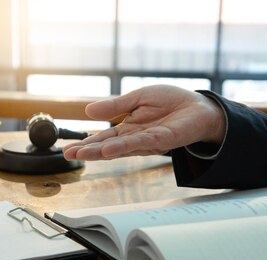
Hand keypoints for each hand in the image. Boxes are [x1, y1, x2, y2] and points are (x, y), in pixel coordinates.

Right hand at [63, 85, 225, 160]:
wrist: (199, 108)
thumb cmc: (172, 103)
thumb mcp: (138, 97)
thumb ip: (115, 106)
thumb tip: (89, 110)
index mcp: (128, 128)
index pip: (103, 137)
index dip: (86, 143)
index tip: (68, 149)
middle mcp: (134, 138)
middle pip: (107, 146)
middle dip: (88, 151)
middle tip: (67, 155)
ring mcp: (147, 141)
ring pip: (120, 148)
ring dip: (101, 152)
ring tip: (83, 154)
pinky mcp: (162, 140)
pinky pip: (139, 143)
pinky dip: (123, 146)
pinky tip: (109, 149)